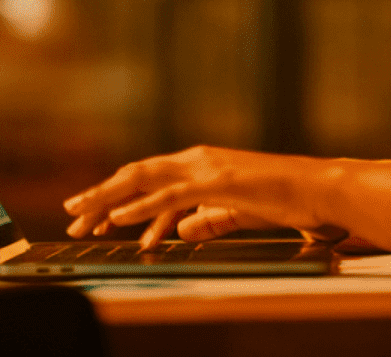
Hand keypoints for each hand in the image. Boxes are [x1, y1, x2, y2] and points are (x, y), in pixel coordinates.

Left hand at [62, 146, 341, 247]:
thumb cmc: (284, 199)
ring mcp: (206, 168)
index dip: (114, 196)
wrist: (318, 189)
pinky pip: (171, 196)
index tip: (89, 217)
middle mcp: (197, 159)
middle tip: (71, 217)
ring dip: (108, 199)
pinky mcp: (218, 182)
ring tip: (82, 218)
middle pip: (135, 175)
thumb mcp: (236, 211)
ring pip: (144, 180)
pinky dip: (141, 207)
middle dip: (99, 196)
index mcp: (200, 165)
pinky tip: (119, 218)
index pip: (147, 179)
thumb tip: (180, 230)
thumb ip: (208, 218)